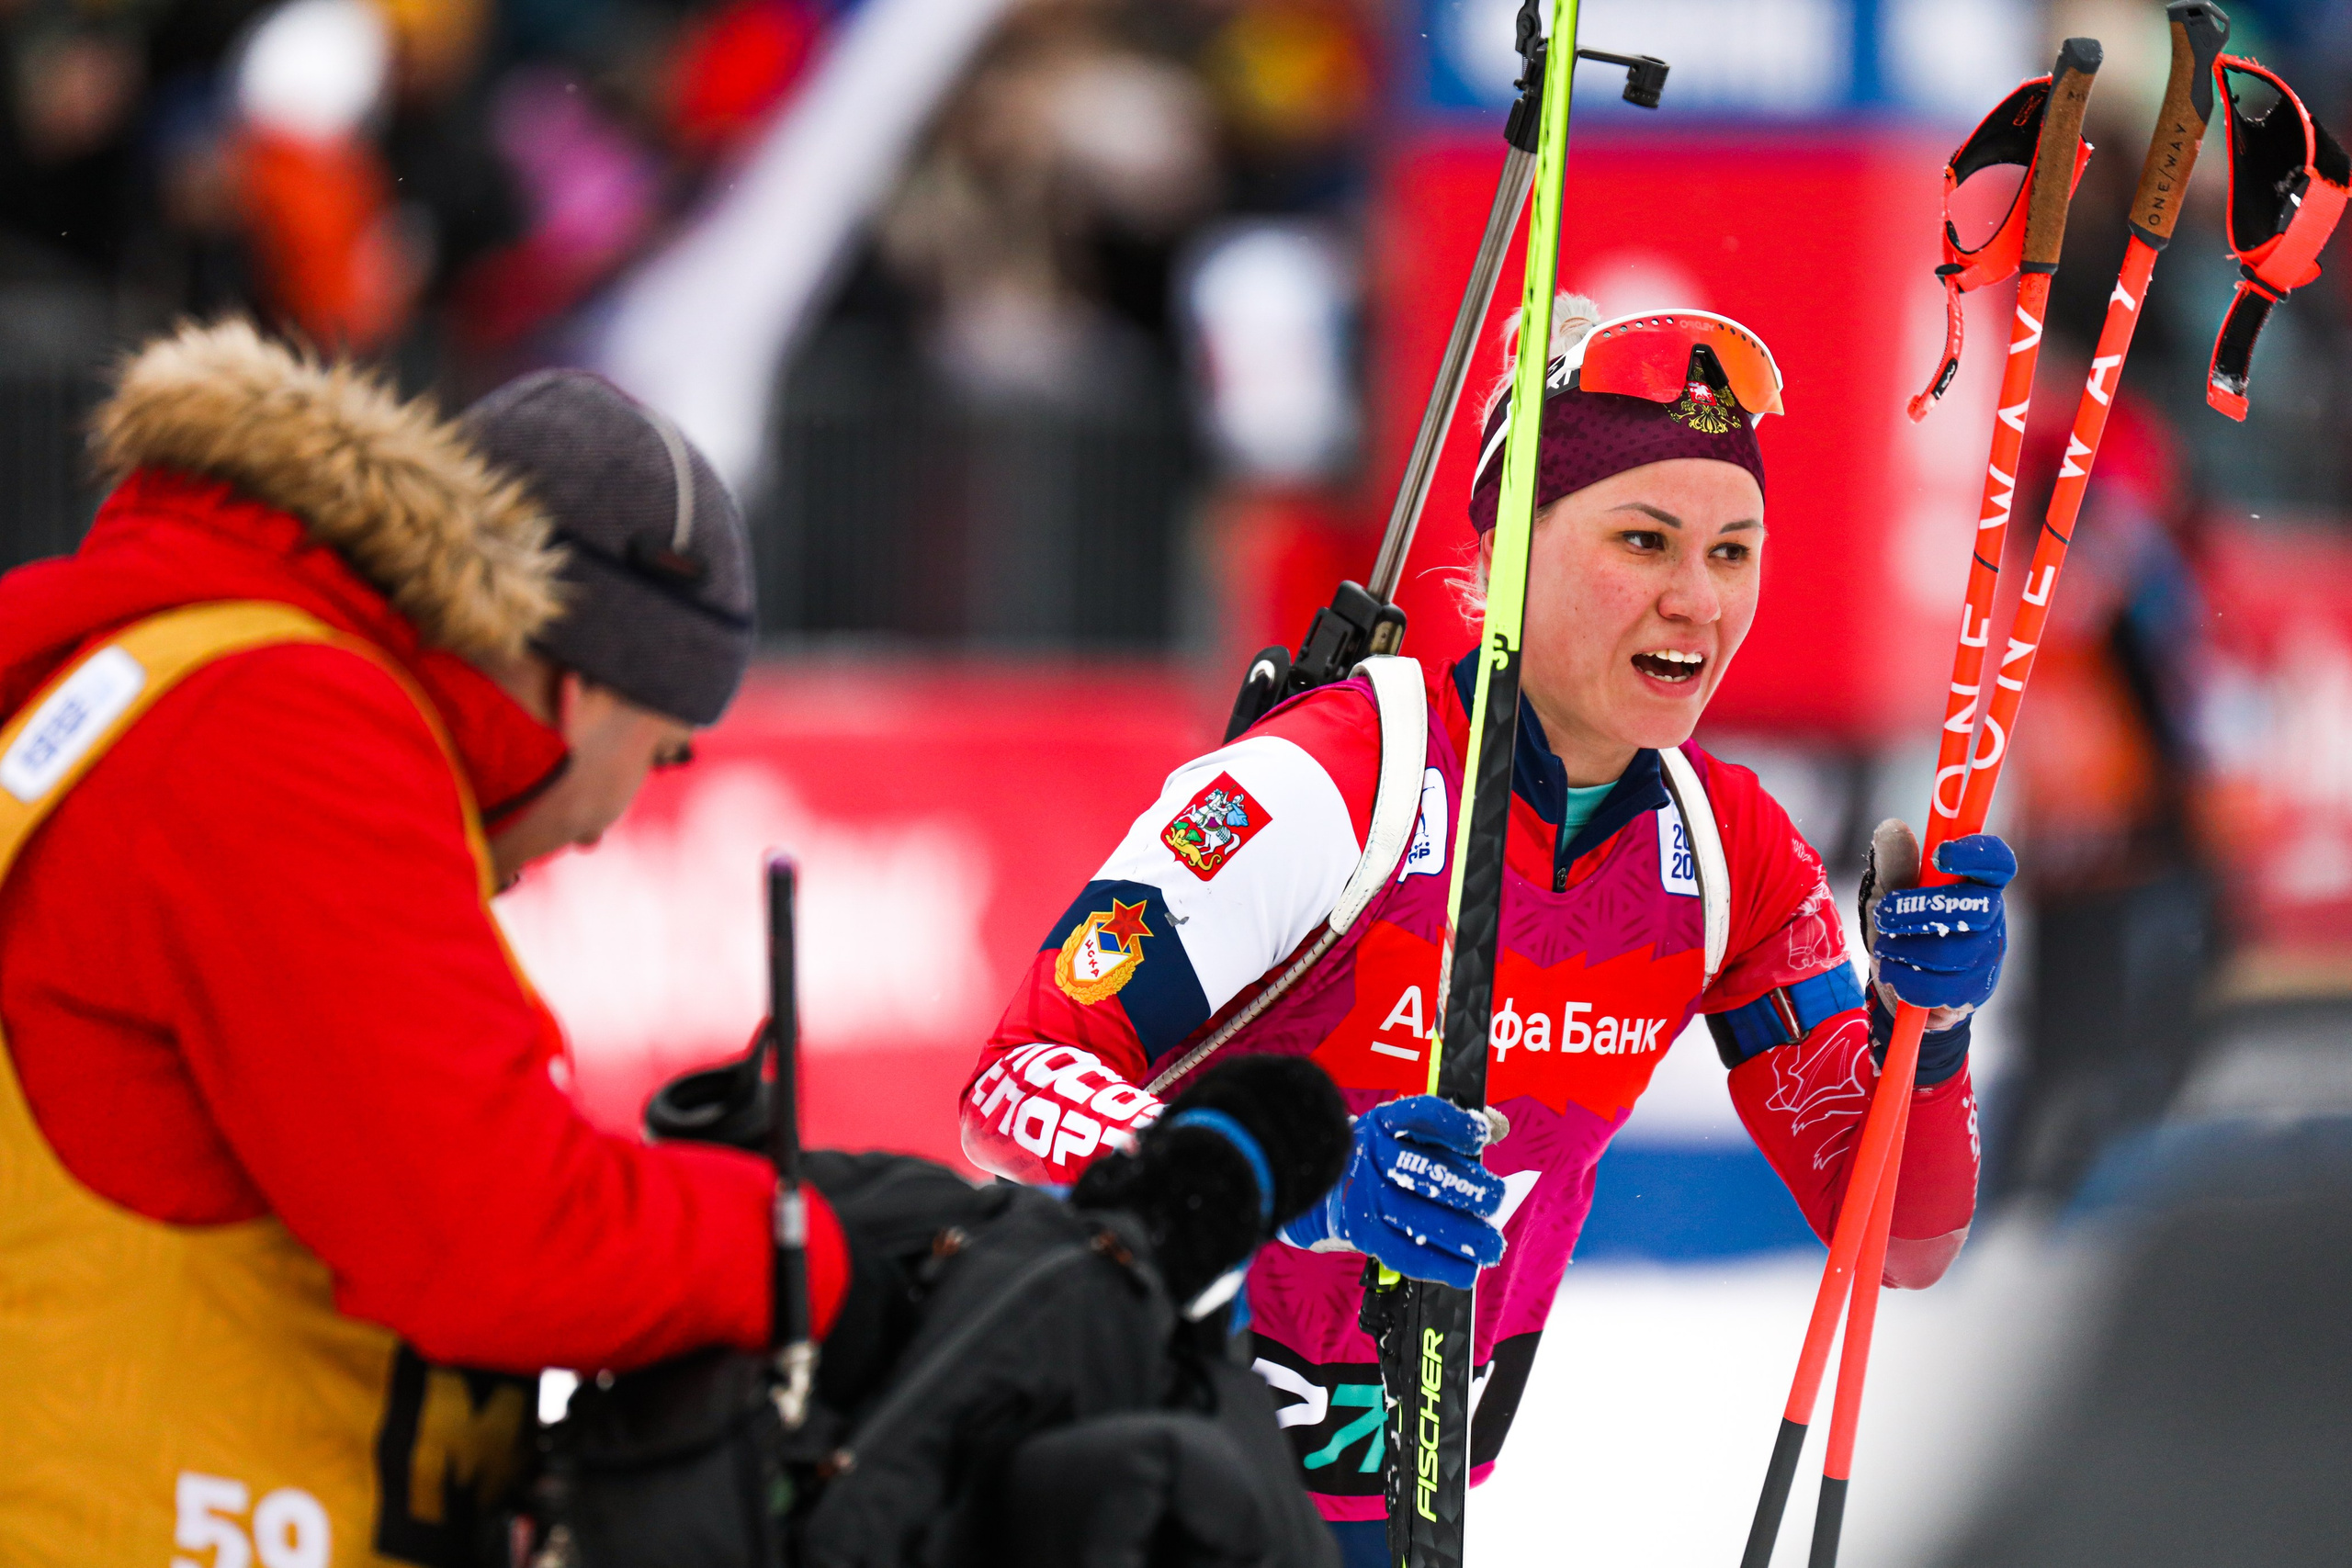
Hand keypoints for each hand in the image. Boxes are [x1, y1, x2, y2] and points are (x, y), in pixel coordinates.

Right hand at [1276, 1094, 1505, 1288]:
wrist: (1334, 1182)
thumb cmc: (1393, 1155)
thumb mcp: (1415, 1130)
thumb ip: (1458, 1127)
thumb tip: (1497, 1127)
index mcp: (1388, 1121)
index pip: (1420, 1115)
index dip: (1452, 1125)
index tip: (1481, 1136)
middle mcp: (1372, 1153)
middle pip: (1417, 1169)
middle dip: (1463, 1187)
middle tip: (1496, 1200)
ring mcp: (1364, 1194)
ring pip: (1410, 1215)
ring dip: (1457, 1234)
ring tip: (1491, 1246)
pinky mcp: (1363, 1231)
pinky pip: (1400, 1252)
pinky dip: (1436, 1264)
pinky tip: (1466, 1270)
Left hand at [1861, 819, 2013, 1030]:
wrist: (1899, 985)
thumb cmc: (1900, 929)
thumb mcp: (1888, 892)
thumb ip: (1893, 862)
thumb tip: (1893, 826)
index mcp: (1975, 884)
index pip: (1997, 862)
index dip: (1977, 854)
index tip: (1940, 853)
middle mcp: (1991, 917)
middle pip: (1971, 908)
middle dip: (1918, 911)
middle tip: (1886, 915)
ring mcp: (1987, 956)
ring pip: (1951, 951)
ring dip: (1904, 948)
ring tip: (1887, 947)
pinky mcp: (1974, 991)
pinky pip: (1939, 987)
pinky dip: (1905, 979)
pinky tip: (1895, 973)